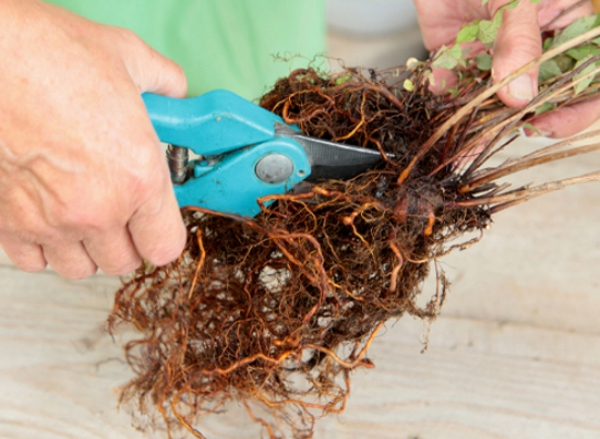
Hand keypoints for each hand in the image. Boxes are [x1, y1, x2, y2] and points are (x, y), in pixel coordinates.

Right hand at [0, 0, 187, 278]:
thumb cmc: (49, 54)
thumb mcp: (128, 58)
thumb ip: (164, 83)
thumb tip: (175, 90)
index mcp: (138, 178)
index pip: (166, 246)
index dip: (164, 233)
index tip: (158, 221)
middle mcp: (96, 210)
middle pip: (124, 262)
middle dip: (128, 240)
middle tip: (122, 210)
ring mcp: (48, 221)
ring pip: (80, 268)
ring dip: (87, 248)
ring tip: (84, 214)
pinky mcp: (6, 222)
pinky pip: (33, 261)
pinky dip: (43, 247)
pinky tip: (48, 215)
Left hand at [414, 0, 594, 136]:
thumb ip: (520, 42)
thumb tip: (521, 98)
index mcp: (567, 29)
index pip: (587, 83)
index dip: (575, 112)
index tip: (545, 127)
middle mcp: (533, 50)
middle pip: (536, 101)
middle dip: (515, 127)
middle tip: (493, 142)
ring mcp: (495, 56)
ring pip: (492, 103)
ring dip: (474, 126)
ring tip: (458, 150)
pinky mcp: (460, 57)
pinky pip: (453, 87)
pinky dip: (444, 97)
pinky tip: (436, 104)